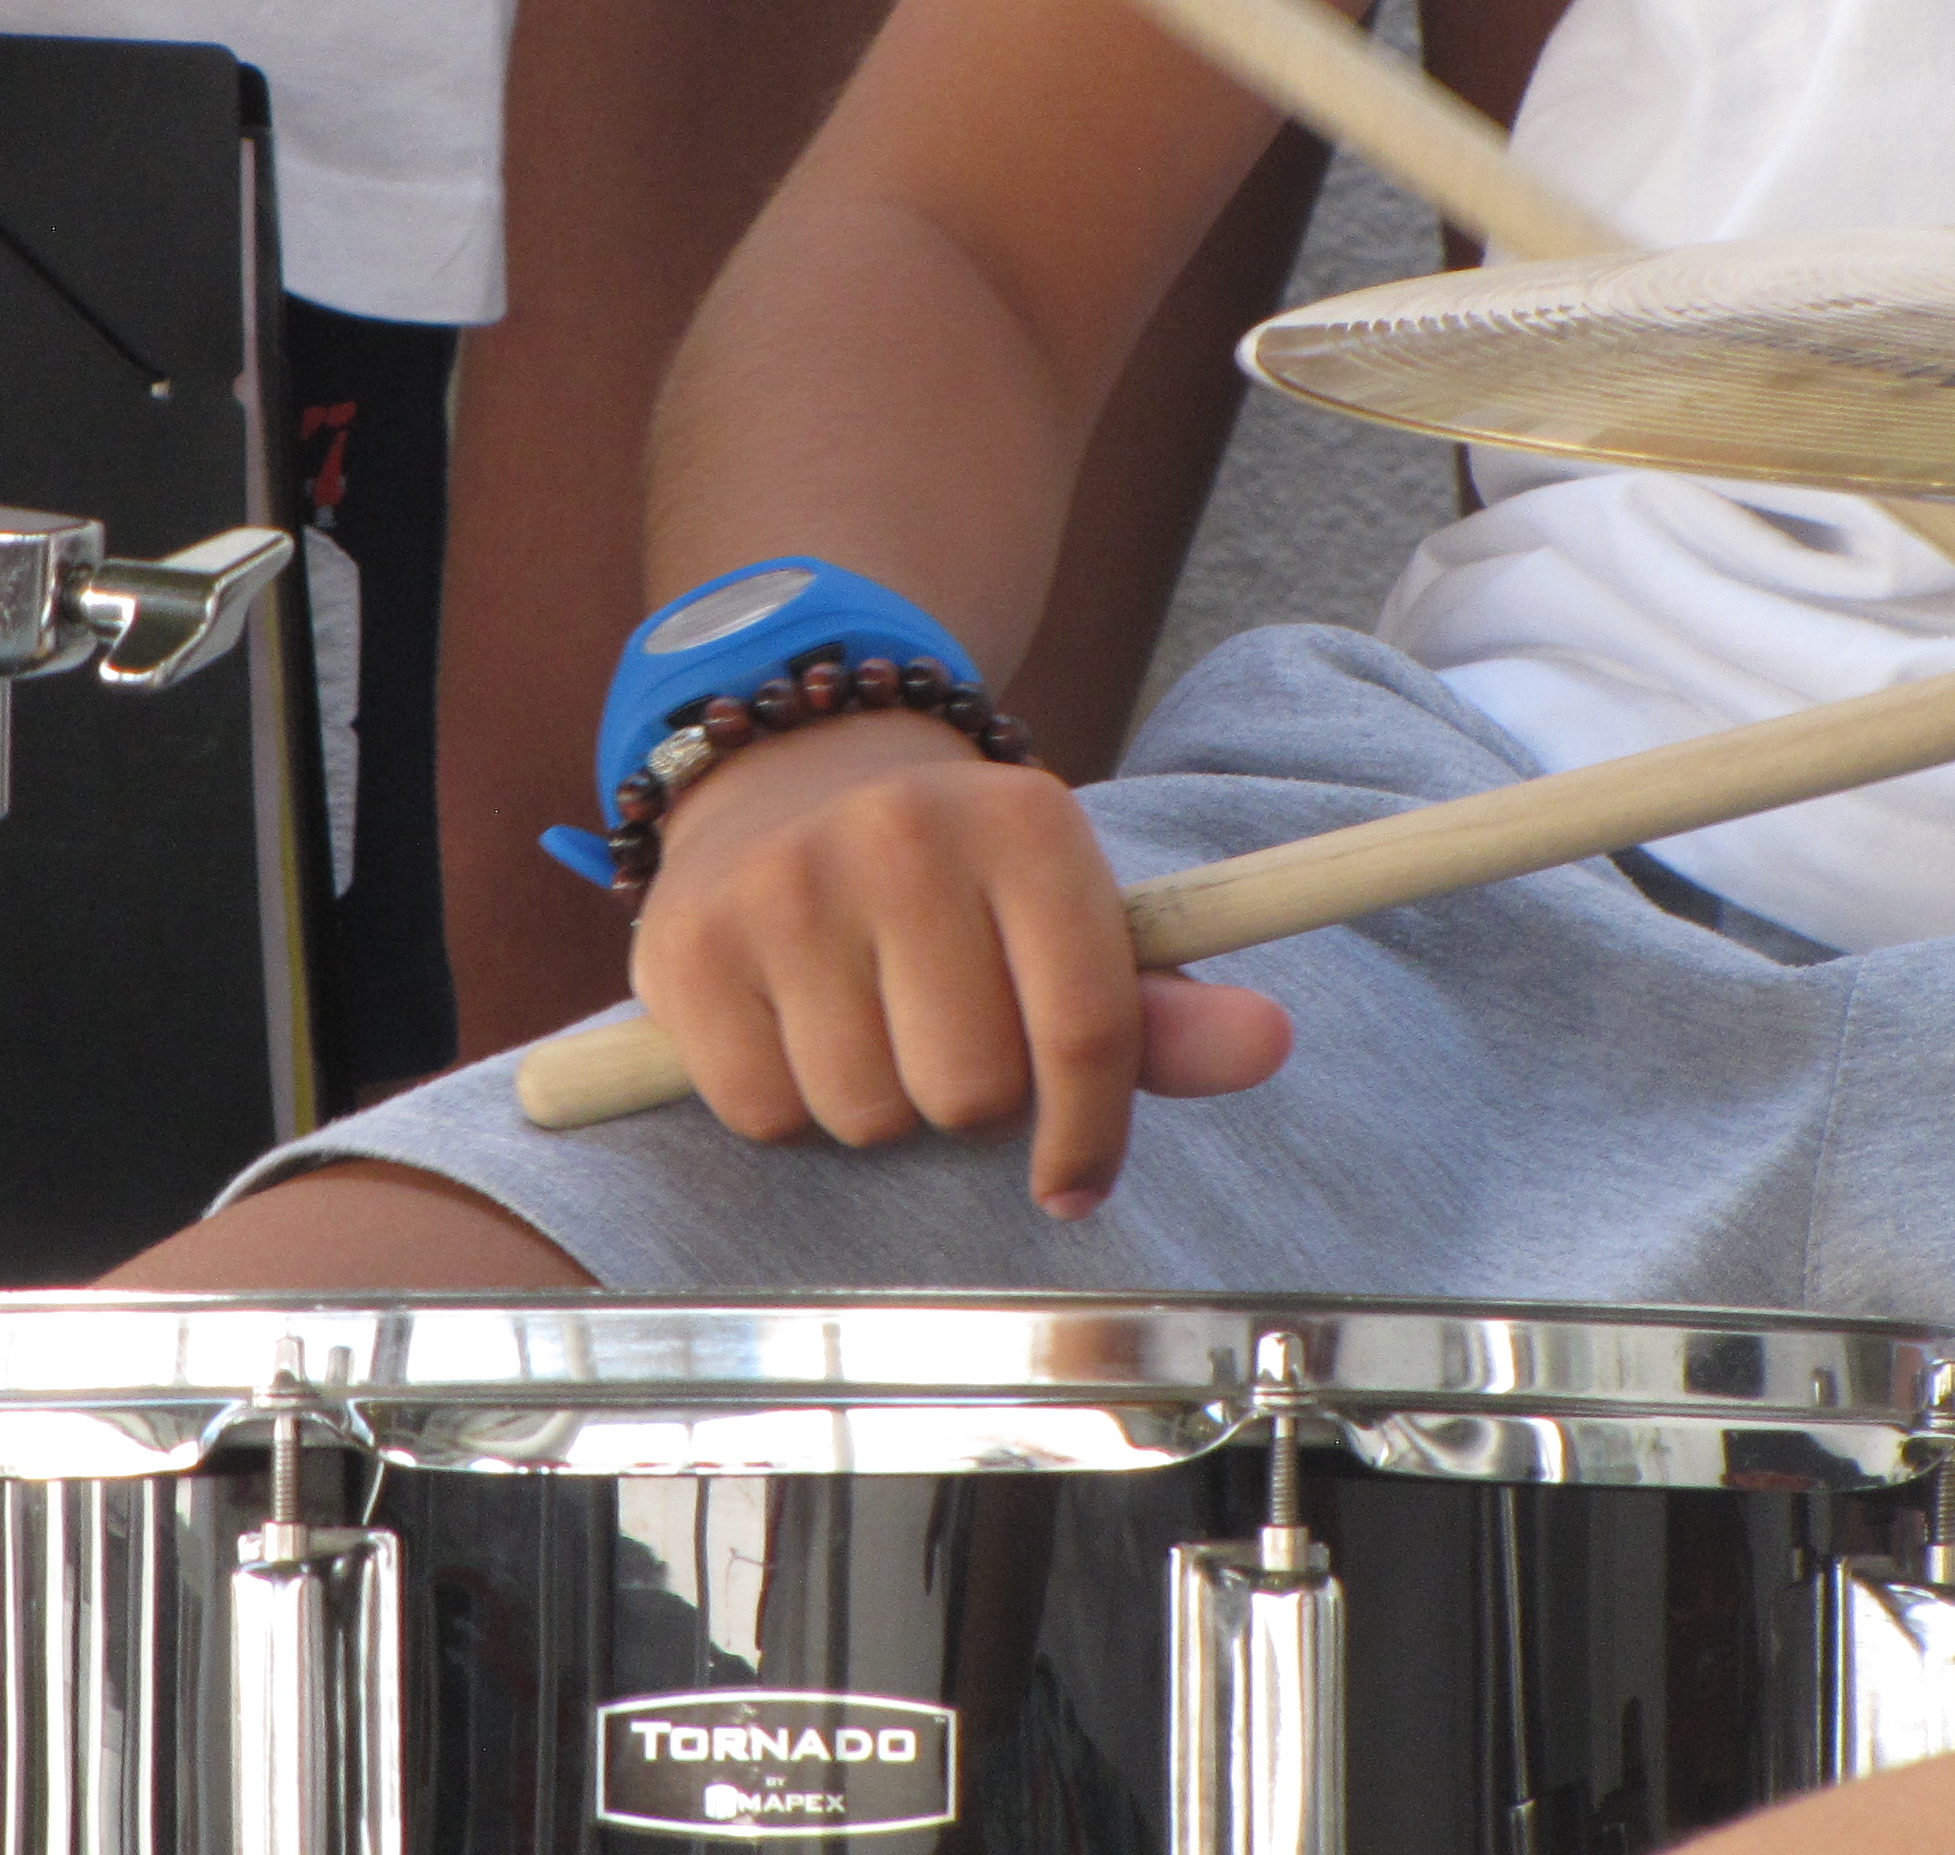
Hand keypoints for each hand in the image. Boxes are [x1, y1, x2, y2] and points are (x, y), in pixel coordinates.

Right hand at [629, 714, 1291, 1214]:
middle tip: (944, 1040)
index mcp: (1025, 821)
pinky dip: (784, 1105)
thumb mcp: (1064, 917)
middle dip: (967, 1101)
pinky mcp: (685, 946)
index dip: (1090, 1133)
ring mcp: (786, 884)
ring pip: (866, 1115)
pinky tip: (792, 1027)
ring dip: (877, 1107)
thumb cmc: (954, 883)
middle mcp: (902, 833)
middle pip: (971, 1093)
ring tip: (868, 1026)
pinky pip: (764, 1115)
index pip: (1091, 1028)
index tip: (1074, 1177)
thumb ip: (1161, 1006)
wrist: (787, 777)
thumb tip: (1269, 1046)